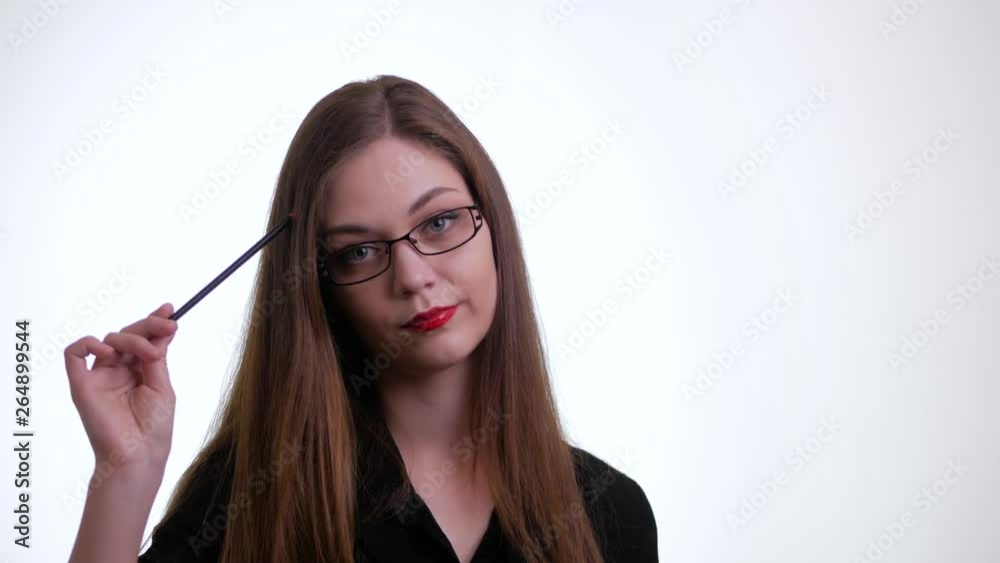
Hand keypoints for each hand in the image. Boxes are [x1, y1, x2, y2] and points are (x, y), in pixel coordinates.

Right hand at [64, 303, 179, 471]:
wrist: (139, 455)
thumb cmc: (154, 428)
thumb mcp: (162, 386)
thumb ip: (158, 357)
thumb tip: (165, 328)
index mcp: (138, 371)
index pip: (143, 339)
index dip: (154, 322)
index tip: (170, 310)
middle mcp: (118, 371)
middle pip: (127, 334)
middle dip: (148, 326)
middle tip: (168, 326)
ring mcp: (99, 377)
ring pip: (108, 340)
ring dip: (132, 339)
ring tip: (149, 355)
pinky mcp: (82, 386)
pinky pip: (74, 354)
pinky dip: (89, 345)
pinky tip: (110, 352)